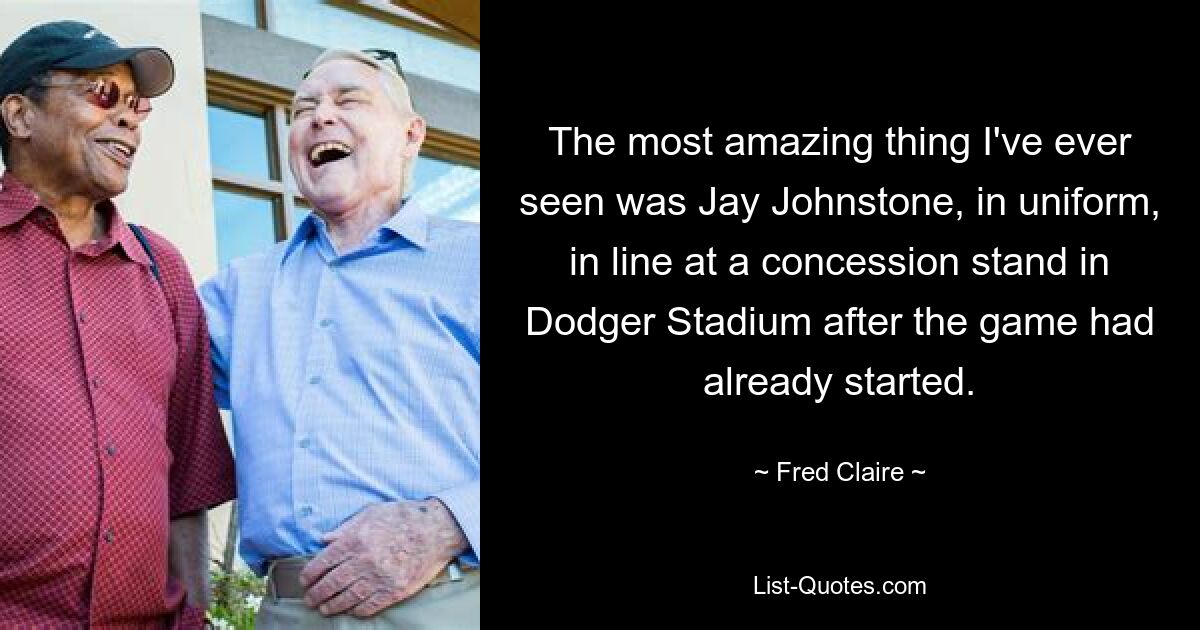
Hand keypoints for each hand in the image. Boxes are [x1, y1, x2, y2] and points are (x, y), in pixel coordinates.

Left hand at [299, 499, 468, 617]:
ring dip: (332, 606)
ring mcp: (380, 578)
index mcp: (355, 540)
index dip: (309, 575)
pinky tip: (350, 610)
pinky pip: (369, 605)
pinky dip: (356, 610)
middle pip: (331, 584)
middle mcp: (364, 561)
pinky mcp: (394, 590)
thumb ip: (346, 527)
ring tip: (324, 608)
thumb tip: (325, 539)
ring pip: (347, 598)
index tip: (304, 581)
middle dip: (316, 594)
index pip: (322, 563)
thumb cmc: (403, 518)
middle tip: (310, 599)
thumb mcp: (371, 513)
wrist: (436, 530)